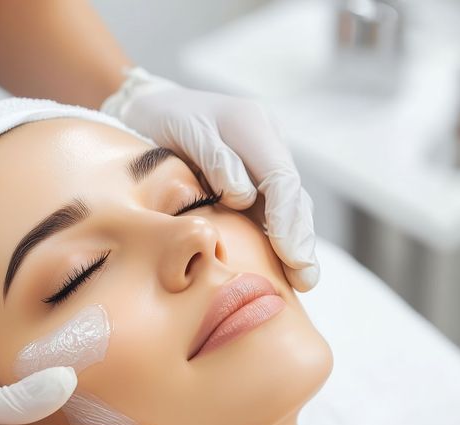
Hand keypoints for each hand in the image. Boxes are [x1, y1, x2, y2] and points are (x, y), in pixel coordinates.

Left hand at [103, 67, 319, 290]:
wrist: (154, 108)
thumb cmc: (165, 120)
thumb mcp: (183, 129)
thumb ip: (215, 159)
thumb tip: (244, 196)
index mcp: (253, 125)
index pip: (281, 177)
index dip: (287, 219)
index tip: (290, 255)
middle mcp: (268, 143)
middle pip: (295, 195)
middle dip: (301, 239)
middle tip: (305, 278)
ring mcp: (266, 163)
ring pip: (292, 206)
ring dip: (299, 244)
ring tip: (304, 280)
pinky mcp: (258, 182)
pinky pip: (276, 212)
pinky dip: (282, 240)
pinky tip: (287, 268)